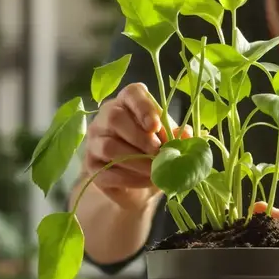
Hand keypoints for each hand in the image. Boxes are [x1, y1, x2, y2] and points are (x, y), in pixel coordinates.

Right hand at [83, 82, 191, 209]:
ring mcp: (95, 140)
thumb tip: (186, 134)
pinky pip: (107, 171)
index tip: (155, 125)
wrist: (137, 184)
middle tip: (158, 152)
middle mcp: (106, 117)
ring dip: (136, 160)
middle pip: (115, 118)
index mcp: (128, 103)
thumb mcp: (167, 142)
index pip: (131, 94)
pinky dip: (130, 178)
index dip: (143, 107)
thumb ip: (175, 135)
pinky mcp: (91, 165)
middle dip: (140, 137)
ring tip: (155, 171)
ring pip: (109, 146)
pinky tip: (146, 181)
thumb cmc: (153, 153)